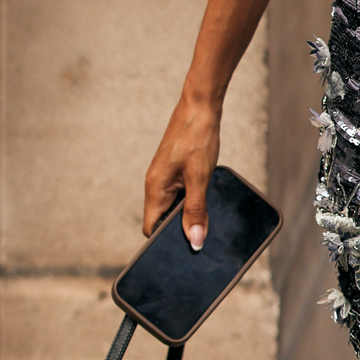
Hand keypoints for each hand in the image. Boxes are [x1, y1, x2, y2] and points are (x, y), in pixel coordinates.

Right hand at [143, 86, 222, 246]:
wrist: (201, 106)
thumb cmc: (197, 138)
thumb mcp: (199, 178)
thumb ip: (196, 211)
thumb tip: (195, 241)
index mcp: (155, 189)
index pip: (151, 228)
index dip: (162, 243)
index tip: (181, 253)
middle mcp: (157, 184)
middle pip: (163, 219)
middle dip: (179, 231)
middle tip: (200, 241)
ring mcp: (166, 177)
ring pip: (174, 206)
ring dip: (188, 214)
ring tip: (207, 223)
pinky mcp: (177, 169)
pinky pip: (181, 193)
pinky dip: (193, 200)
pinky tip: (208, 201)